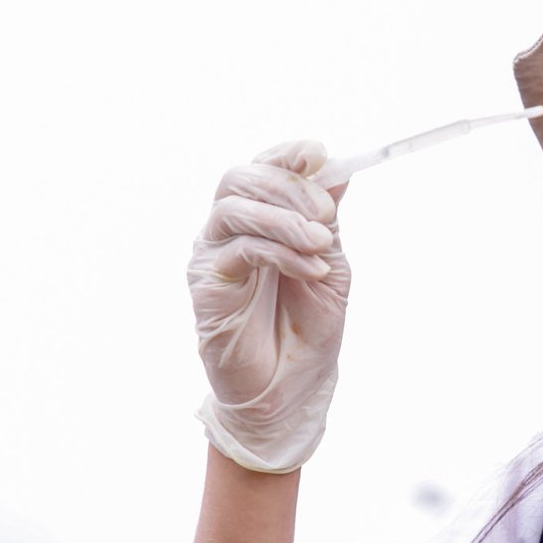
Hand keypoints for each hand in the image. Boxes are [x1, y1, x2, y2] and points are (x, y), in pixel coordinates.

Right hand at [188, 140, 350, 472]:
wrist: (290, 389)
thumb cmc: (307, 329)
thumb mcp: (331, 266)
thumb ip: (327, 220)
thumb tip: (336, 170)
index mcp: (260, 219)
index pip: (262, 167)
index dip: (286, 154)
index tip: (318, 154)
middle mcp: (229, 230)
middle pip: (241, 178)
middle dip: (288, 187)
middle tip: (327, 213)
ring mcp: (212, 254)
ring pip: (235, 208)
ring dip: (284, 218)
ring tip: (322, 244)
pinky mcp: (206, 283)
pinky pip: (239, 249)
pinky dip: (280, 252)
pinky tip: (311, 268)